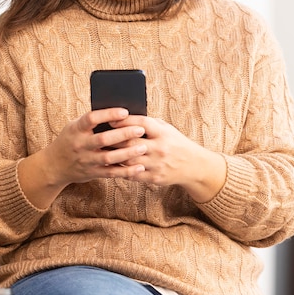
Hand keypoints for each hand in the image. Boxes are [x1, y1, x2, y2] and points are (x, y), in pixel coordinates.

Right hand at [17, 108, 147, 206]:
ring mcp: (86, 160)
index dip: (108, 114)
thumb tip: (118, 112)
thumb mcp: (74, 127)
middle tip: (140, 129)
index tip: (125, 112)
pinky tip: (140, 167)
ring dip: (128, 153)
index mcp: (76, 129)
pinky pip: (111, 173)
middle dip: (123, 134)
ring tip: (143, 147)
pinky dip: (126, 171)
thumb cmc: (70, 140)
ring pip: (109, 157)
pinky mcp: (92, 173)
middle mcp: (80, 145)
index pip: (92, 119)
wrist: (54, 166)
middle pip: (103, 139)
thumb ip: (91, 121)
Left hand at [111, 115, 226, 202]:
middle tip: (99, 137)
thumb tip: (124, 117)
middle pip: (131, 142)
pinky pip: (134, 174)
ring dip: (115, 156)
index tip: (110, 119)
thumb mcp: (166, 129)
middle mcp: (160, 148)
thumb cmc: (175, 143)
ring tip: (102, 152)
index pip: (140, 124)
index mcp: (163, 132)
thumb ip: (149, 124)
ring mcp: (157, 164)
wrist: (194, 165)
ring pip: (130, 159)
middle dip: (114, 139)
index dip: (124, 121)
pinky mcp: (155, 177)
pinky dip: (122, 170)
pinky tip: (112, 165)